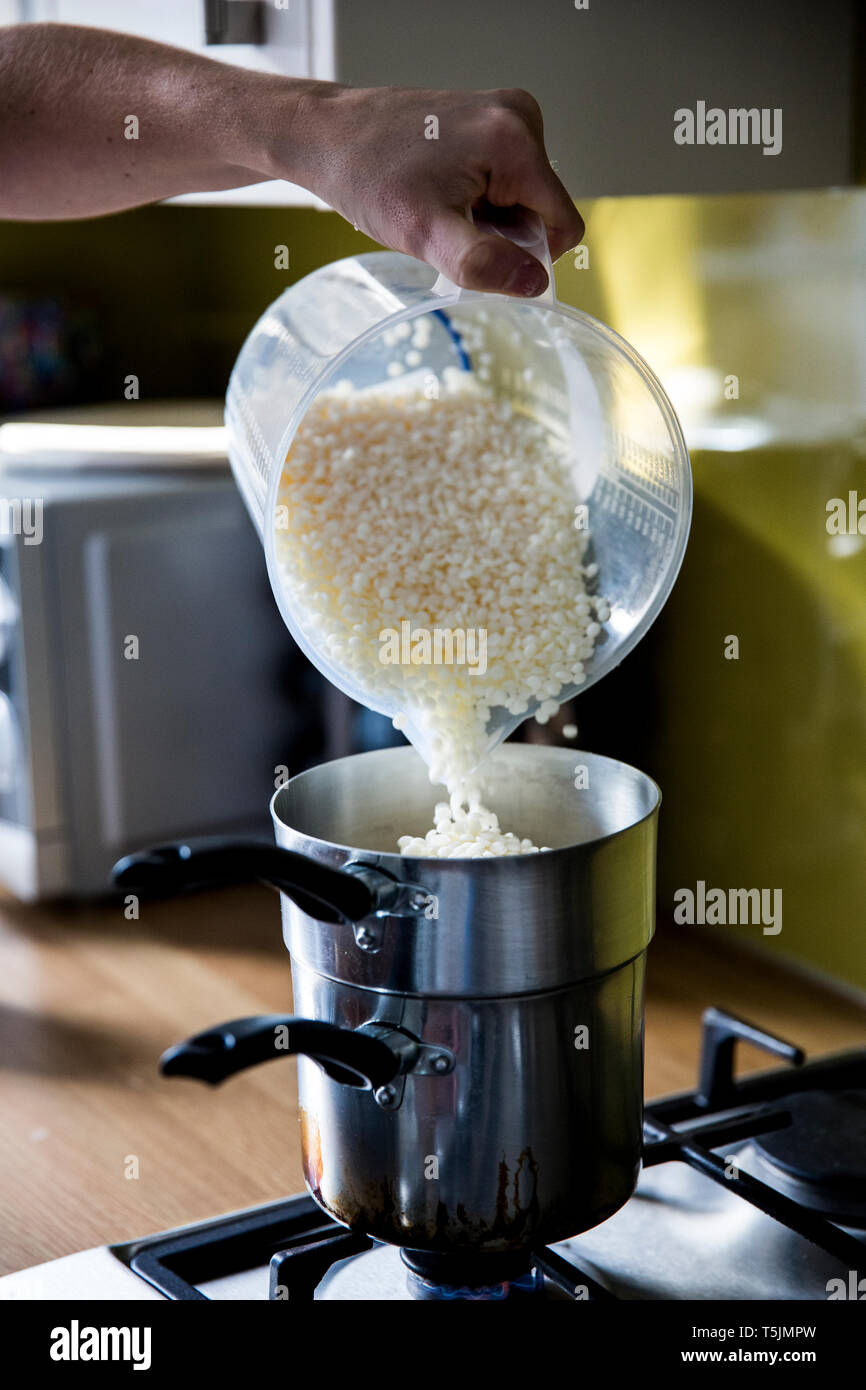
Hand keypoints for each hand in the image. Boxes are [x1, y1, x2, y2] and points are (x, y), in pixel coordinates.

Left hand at [284, 85, 583, 296]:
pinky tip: (440, 189)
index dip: (527, 256)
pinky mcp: (489, 117)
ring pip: (523, 199)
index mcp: (516, 140)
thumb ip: (482, 262)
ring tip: (439, 202)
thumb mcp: (424, 233)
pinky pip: (505, 180)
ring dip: (487, 217)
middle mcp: (520, 116)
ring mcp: (505, 113)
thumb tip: (533, 283)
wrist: (327, 135)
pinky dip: (478, 198)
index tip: (477, 250)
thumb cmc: (367, 177)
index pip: (564, 226)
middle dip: (501, 233)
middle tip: (447, 222)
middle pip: (542, 212)